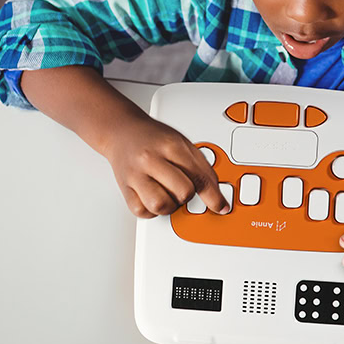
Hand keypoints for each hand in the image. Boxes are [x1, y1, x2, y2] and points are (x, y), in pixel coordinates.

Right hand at [100, 113, 228, 217]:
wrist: (123, 131)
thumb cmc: (154, 138)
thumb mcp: (182, 143)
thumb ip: (201, 167)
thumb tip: (215, 194)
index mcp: (171, 146)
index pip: (199, 177)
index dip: (213, 196)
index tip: (221, 206)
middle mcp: (151, 160)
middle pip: (183, 192)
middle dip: (188, 195)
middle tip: (182, 187)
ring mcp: (136, 174)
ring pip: (161, 206)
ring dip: (169, 205)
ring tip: (167, 193)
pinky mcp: (124, 189)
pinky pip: (143, 212)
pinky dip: (151, 210)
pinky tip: (153, 196)